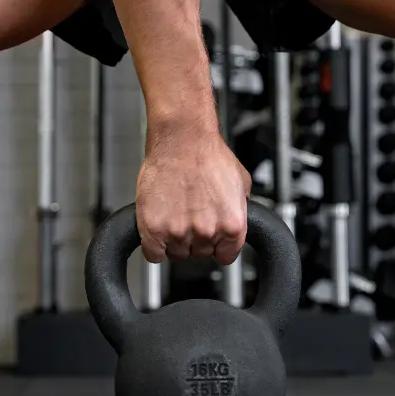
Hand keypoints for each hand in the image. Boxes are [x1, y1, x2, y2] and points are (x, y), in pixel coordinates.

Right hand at [136, 120, 250, 264]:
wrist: (182, 138)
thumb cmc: (208, 153)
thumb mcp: (241, 183)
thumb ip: (240, 209)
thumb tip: (236, 218)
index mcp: (232, 226)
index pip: (225, 257)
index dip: (217, 247)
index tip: (210, 239)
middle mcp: (207, 232)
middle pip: (199, 255)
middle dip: (194, 240)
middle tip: (188, 218)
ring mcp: (179, 232)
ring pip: (176, 255)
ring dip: (173, 241)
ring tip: (173, 216)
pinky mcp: (154, 229)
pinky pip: (153, 255)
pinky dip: (154, 246)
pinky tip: (157, 230)